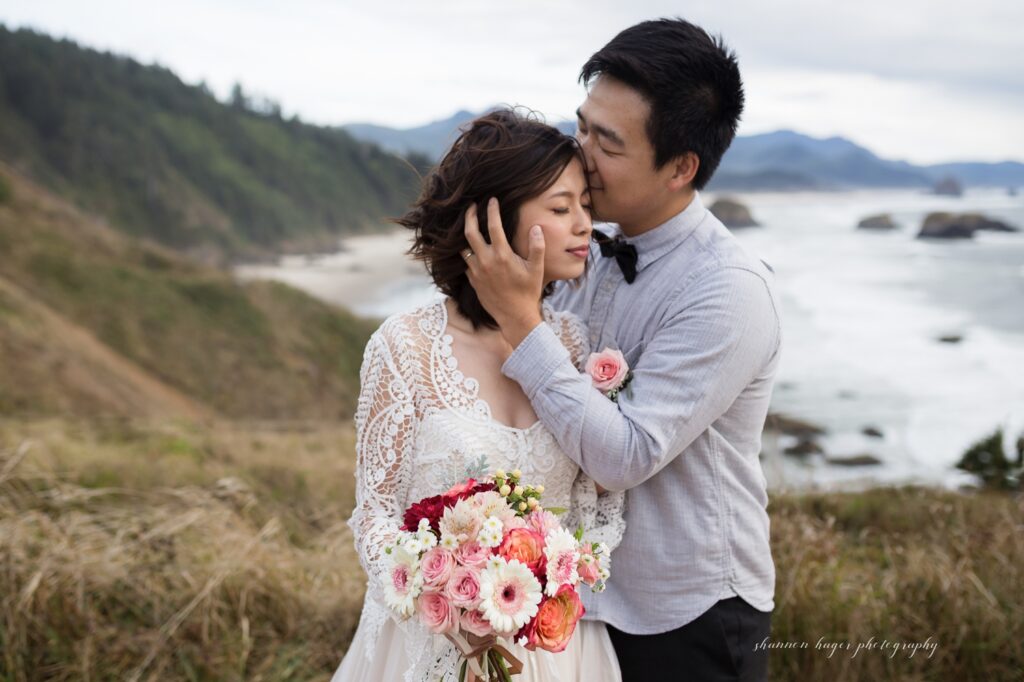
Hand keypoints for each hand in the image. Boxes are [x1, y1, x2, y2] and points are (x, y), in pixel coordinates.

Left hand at [463, 197, 545, 347]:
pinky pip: (465, 262)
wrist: (515, 317)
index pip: (494, 226)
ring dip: (466, 235)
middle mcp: (486, 261)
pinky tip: (472, 249)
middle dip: (469, 216)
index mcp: (502, 256)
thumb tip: (535, 228)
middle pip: (470, 233)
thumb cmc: (528, 292)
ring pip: (464, 247)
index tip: (491, 200)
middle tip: (471, 207)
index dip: (492, 210)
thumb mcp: (537, 269)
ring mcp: (476, 272)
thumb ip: (537, 247)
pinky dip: (467, 252)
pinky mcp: (472, 281)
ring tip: (470, 226)